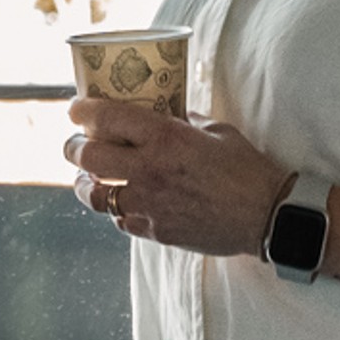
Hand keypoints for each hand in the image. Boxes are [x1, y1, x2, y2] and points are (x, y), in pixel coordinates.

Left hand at [65, 97, 286, 256]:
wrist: (266, 216)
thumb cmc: (246, 169)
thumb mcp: (216, 131)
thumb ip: (184, 121)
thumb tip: (167, 112)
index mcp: (165, 137)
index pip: (106, 117)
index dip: (82, 110)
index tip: (75, 109)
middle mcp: (149, 169)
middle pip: (86, 156)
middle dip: (73, 147)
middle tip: (76, 144)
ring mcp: (148, 204)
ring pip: (94, 194)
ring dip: (86, 183)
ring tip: (89, 178)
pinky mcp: (155, 230)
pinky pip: (119, 220)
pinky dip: (116, 209)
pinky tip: (123, 202)